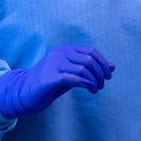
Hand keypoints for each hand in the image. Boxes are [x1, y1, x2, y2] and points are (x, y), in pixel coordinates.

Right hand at [0, 44, 114, 118]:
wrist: (26, 91)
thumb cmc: (52, 81)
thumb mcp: (74, 72)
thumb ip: (91, 68)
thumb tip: (113, 66)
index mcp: (65, 49)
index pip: (91, 51)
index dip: (103, 64)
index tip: (108, 76)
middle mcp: (59, 52)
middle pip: (89, 60)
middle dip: (100, 74)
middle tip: (101, 86)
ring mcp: (53, 63)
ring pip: (83, 69)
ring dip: (94, 82)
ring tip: (95, 90)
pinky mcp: (50, 77)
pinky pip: (72, 78)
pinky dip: (84, 83)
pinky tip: (89, 88)